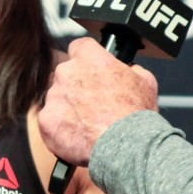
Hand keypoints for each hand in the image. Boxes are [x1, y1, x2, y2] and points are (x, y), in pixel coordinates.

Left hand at [38, 37, 158, 165]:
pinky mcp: (47, 121)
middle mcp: (67, 72)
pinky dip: (61, 130)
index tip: (91, 71)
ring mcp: (54, 97)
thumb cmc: (136, 115)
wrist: (126, 146)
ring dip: (69, 109)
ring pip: (58, 99)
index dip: (86, 60)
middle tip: (93, 105)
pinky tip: (79, 137)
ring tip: (88, 125)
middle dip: (76, 87)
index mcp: (89, 57)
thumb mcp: (145, 82)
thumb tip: (130, 70)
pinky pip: (51, 123)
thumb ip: (131, 69)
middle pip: (66, 75)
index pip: (79, 47)